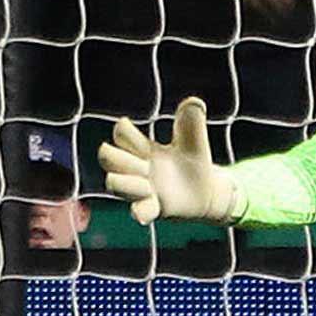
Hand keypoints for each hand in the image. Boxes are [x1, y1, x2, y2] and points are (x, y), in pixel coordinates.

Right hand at [96, 97, 236, 224]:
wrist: (208, 191)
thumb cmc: (192, 162)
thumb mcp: (194, 139)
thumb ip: (191, 122)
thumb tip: (194, 101)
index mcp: (144, 148)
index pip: (120, 135)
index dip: (125, 133)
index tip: (144, 141)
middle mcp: (137, 168)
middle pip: (107, 157)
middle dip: (119, 157)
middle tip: (145, 163)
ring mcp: (142, 189)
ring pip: (114, 184)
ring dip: (126, 182)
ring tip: (147, 184)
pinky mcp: (154, 208)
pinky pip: (139, 211)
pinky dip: (139, 211)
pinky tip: (141, 214)